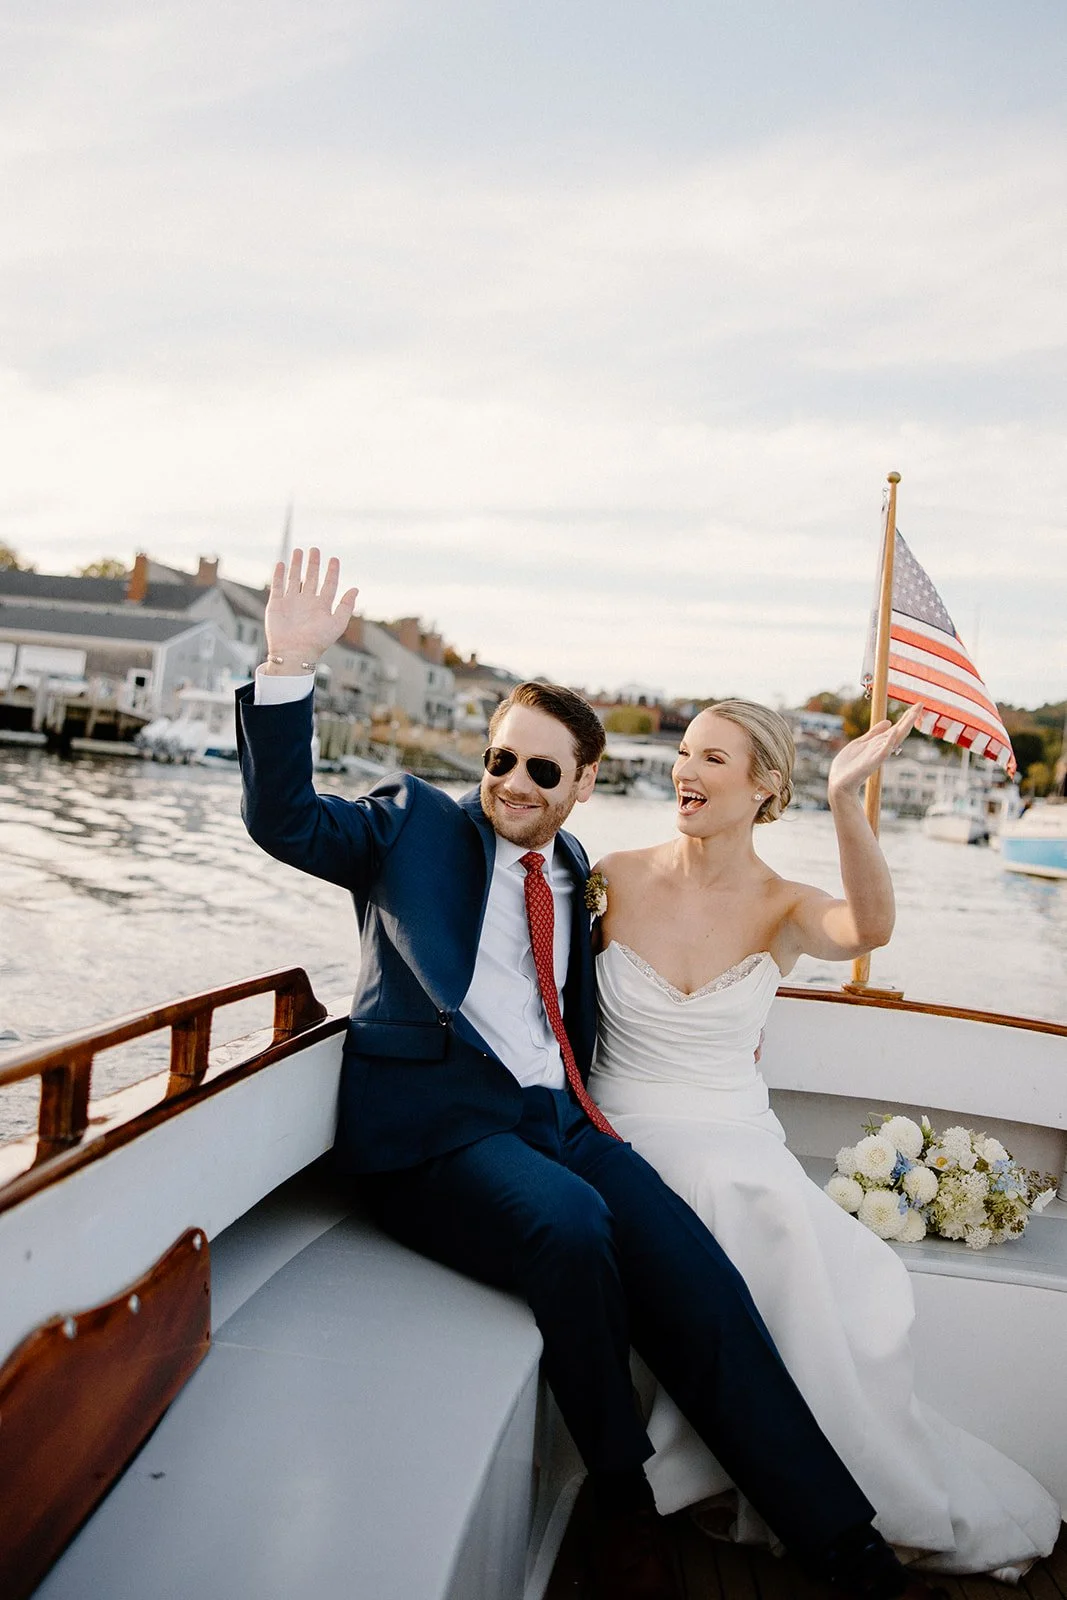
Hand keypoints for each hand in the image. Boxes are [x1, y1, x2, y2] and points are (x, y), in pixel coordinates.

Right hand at [264, 548, 359, 671]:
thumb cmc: (317, 641)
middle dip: (313, 564)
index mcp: (322, 606)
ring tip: (299, 551)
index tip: (334, 559)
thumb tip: (355, 589)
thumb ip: (346, 606)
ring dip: (296, 565)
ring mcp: (291, 602)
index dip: (332, 572)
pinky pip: (277, 586)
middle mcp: (307, 602)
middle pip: (311, 578)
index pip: (329, 584)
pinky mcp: (276, 604)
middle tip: (315, 550)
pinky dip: (278, 575)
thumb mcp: (337, 623)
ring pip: (294, 579)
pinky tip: (281, 563)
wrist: (294, 652)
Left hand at [827, 701, 923, 801]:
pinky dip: (889, 742)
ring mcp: (877, 755)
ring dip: (903, 726)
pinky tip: (894, 731)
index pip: (896, 727)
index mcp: (878, 743)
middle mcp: (881, 748)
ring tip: (912, 714)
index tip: (917, 705)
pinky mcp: (871, 762)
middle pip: (899, 731)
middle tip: (920, 704)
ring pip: (894, 739)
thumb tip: (888, 721)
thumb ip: (874, 733)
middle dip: (908, 718)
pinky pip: (883, 751)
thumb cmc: (849, 765)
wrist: (839, 782)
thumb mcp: (861, 742)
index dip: (906, 717)